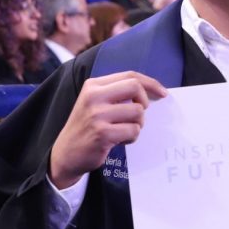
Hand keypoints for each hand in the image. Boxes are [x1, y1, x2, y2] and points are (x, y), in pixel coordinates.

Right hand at [49, 71, 166, 188]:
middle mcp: (94, 96)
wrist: (66, 153)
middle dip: (145, 101)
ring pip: (137, 112)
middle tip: (139, 114)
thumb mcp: (95, 102)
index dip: (150, 83)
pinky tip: (121, 140)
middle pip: (135, 87)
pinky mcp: (102, 133)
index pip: (129, 75)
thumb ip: (117, 93)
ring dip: (138, 124)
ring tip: (124, 130)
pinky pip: (133, 130)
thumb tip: (152, 91)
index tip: (163, 93)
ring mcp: (97, 115)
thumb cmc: (87, 127)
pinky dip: (132, 136)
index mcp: (93, 85)